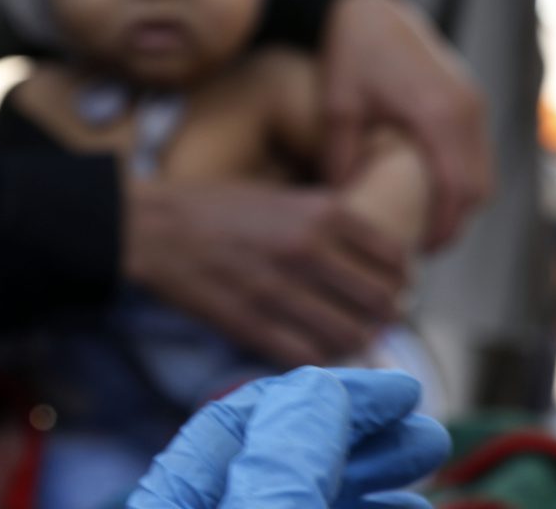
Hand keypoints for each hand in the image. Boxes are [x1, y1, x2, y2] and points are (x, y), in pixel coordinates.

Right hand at [124, 179, 408, 365]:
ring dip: (358, 342)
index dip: (402, 279)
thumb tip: (376, 249)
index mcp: (324, 213)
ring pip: (350, 334)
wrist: (153, 227)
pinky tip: (317, 351)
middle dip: (387, 315)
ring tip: (353, 338)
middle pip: (380, 300)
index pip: (393, 258)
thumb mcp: (288, 196)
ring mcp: (280, 289)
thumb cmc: (220, 208)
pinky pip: (307, 355)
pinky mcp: (250, 323)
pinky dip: (320, 358)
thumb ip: (332, 219)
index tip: (396, 287)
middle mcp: (310, 249)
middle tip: (381, 319)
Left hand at [130, 366, 450, 507]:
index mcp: (175, 502)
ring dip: (372, 477)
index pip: (240, 424)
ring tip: (428, 466)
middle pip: (278, 460)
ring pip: (299, 495)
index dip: (328, 395)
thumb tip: (316, 390)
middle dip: (364, 437)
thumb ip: (283, 462)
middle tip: (430, 435)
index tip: (400, 390)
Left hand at [319, 0, 493, 250]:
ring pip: (485, 172)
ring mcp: (475, 103)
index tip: (420, 252)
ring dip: (463, 200)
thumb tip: (342, 209)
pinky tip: (433, 189)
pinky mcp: (471, 98)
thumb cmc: (352, 51)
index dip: (444, 228)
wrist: (373, 4)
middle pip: (480, 188)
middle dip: (457, 222)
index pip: (458, 190)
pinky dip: (464, 175)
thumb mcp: (339, 106)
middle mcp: (468, 111)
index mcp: (440, 114)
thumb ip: (342, 158)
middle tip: (422, 247)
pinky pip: (479, 151)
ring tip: (427, 223)